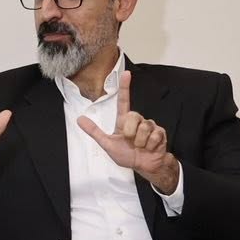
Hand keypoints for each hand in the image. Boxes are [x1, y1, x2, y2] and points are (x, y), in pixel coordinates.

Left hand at [74, 69, 179, 194]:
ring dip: (140, 142)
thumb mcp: (107, 144)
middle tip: (130, 142)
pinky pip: (154, 136)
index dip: (125, 87)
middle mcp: (137, 120)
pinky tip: (150, 148)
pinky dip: (150, 145)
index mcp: (124, 121)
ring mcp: (149, 126)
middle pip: (133, 116)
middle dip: (130, 132)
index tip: (126, 73)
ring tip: (140, 147)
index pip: (124, 101)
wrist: (144, 166)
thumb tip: (79, 119)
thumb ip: (94, 132)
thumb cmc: (127, 155)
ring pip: (144, 127)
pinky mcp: (160, 133)